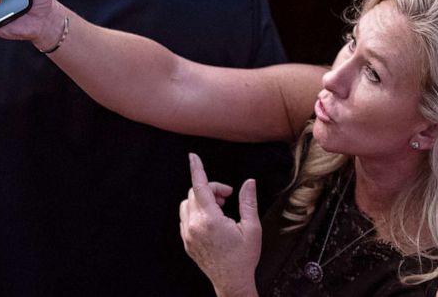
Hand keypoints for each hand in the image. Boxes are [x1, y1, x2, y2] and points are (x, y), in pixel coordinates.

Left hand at [179, 153, 260, 296]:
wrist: (231, 282)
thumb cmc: (243, 258)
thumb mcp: (252, 228)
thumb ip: (248, 202)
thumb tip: (249, 183)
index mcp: (210, 220)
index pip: (199, 187)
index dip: (197, 169)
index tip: (193, 156)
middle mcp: (194, 226)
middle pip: (195, 193)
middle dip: (211, 189)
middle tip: (227, 197)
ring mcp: (187, 235)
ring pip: (187, 204)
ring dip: (202, 200)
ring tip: (220, 209)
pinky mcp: (186, 241)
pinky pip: (185, 218)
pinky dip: (196, 212)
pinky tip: (211, 220)